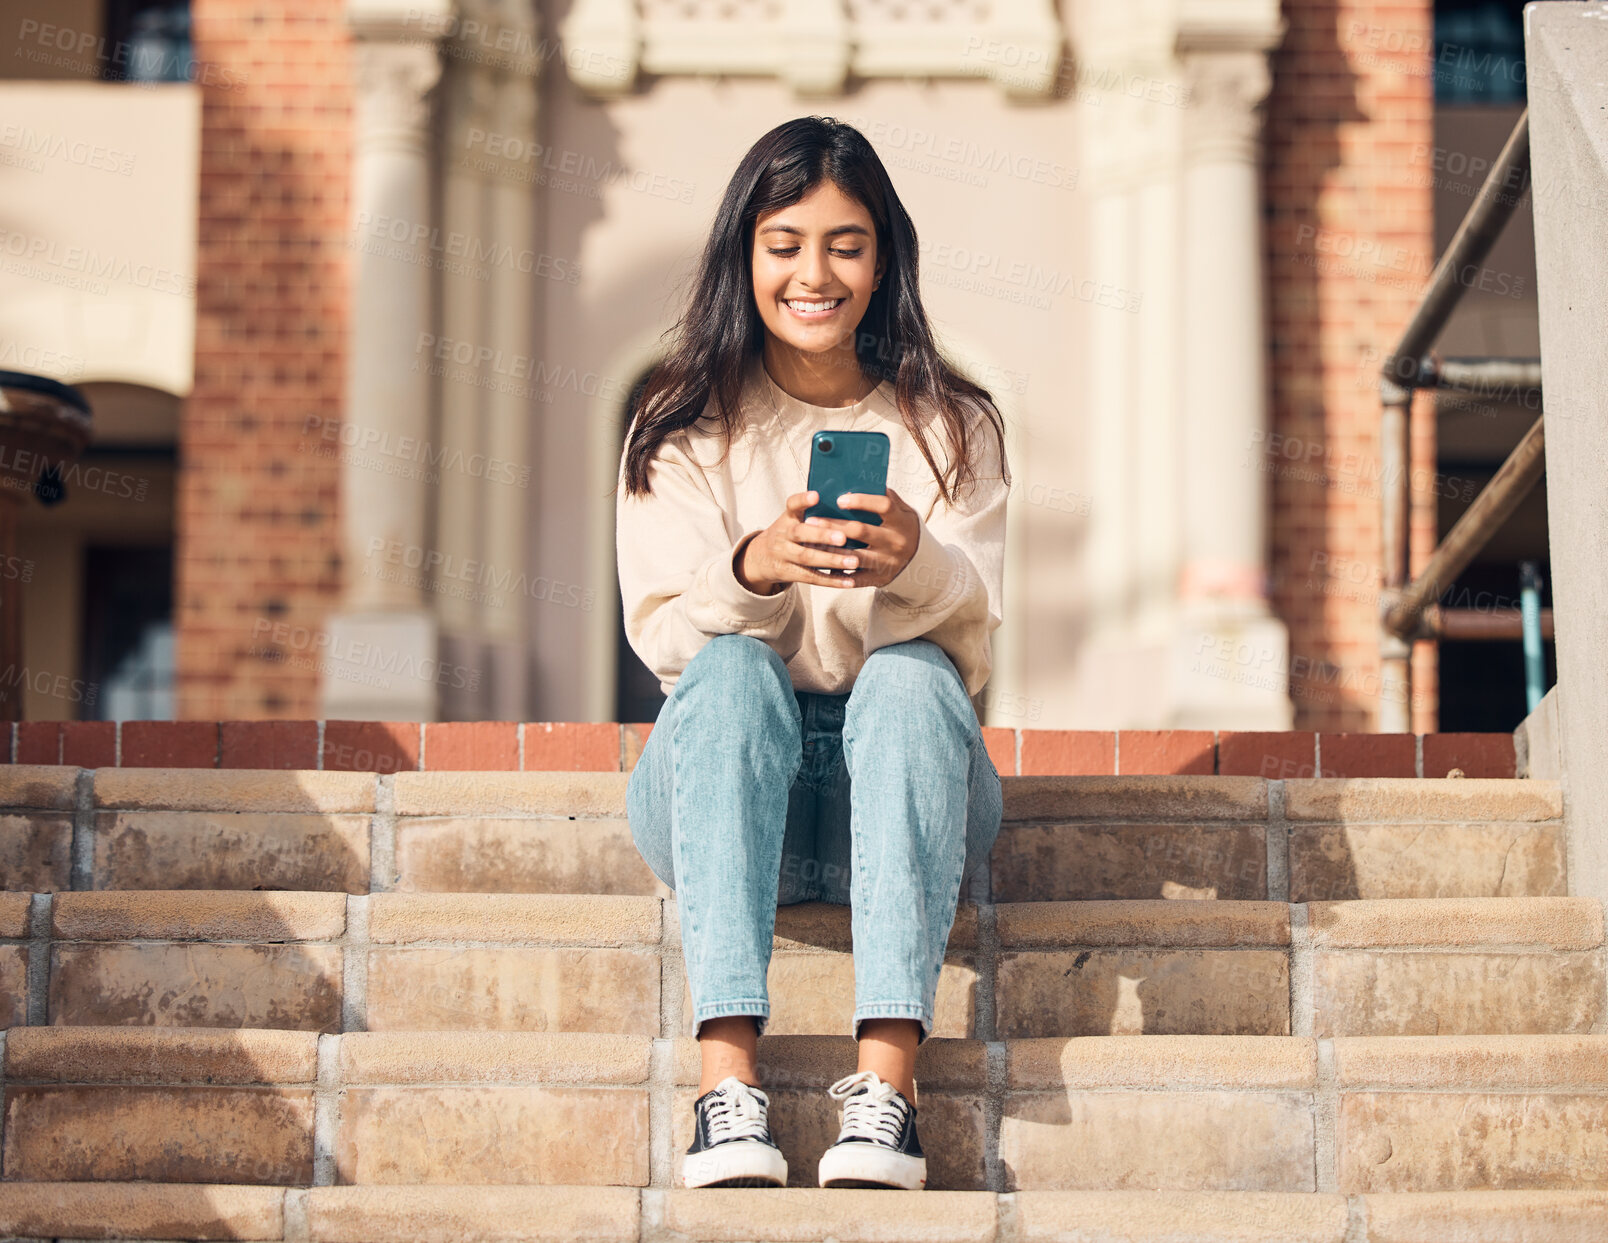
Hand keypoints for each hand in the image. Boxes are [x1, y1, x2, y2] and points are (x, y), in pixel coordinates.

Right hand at [734, 488, 911, 591]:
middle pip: (800, 533)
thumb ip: (814, 514)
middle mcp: (783, 534)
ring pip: (807, 557)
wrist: (760, 557)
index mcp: (788, 517)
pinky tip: (849, 581)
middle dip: (822, 535)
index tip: (816, 496)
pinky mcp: (788, 572)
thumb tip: (851, 503)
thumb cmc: (788, 534)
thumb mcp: (793, 520)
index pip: (792, 505)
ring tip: (853, 561)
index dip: (802, 500)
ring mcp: (783, 554)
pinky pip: (811, 577)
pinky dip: (831, 580)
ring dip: (832, 559)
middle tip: (843, 537)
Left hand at [795, 486, 919, 589]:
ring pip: (854, 555)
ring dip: (831, 549)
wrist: (919, 560)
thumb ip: (887, 497)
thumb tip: (861, 481)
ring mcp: (888, 561)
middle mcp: (895, 541)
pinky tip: (822, 565)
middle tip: (812, 520)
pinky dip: (839, 572)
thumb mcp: (902, 510)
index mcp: (901, 521)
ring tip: (811, 542)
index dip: (861, 501)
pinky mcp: (880, 578)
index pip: (883, 506)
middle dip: (834, 525)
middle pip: (861, 530)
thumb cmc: (902, 528)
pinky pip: (856, 578)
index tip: (840, 499)